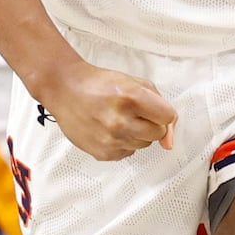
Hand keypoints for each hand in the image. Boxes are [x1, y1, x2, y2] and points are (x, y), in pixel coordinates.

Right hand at [36, 61, 176, 161]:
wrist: (65, 89)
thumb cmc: (99, 83)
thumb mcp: (133, 81)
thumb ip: (159, 103)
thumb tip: (169, 141)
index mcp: (131, 97)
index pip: (168, 117)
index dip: (162, 112)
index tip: (152, 109)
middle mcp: (121, 121)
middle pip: (157, 134)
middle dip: (150, 123)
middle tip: (133, 113)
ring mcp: (111, 140)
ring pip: (143, 145)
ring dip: (136, 134)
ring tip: (118, 119)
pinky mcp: (103, 153)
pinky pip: (128, 153)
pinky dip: (123, 143)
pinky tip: (108, 129)